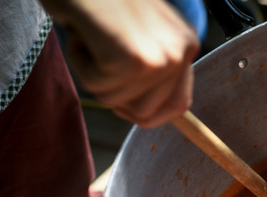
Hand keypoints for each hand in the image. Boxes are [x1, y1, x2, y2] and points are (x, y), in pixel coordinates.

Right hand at [43, 0, 199, 126]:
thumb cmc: (102, 1)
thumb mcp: (143, 35)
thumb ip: (154, 71)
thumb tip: (149, 114)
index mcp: (187, 45)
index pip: (179, 105)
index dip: (149, 113)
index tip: (125, 105)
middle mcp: (181, 53)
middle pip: (147, 112)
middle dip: (115, 92)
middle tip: (102, 55)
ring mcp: (159, 59)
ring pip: (117, 101)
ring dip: (94, 74)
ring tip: (95, 37)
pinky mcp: (131, 60)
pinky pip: (95, 85)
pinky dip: (79, 61)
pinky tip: (85, 32)